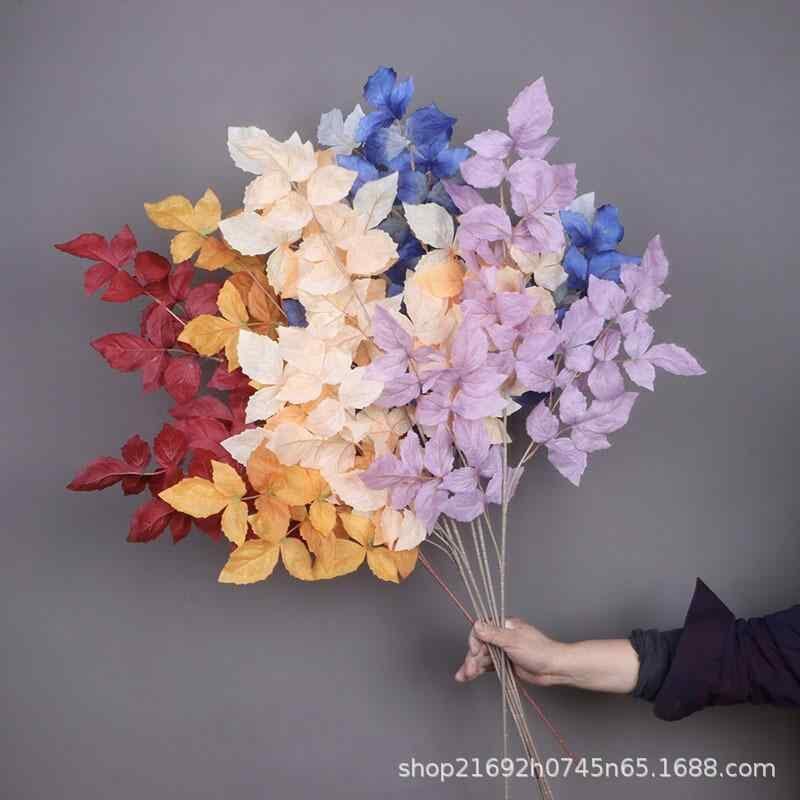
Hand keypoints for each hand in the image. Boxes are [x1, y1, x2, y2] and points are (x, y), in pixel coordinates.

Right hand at [455, 617, 639, 693]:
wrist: (555, 669)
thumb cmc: (540, 651)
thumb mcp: (514, 641)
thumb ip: (494, 634)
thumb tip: (477, 624)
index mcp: (505, 626)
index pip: (482, 629)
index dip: (475, 640)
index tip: (475, 651)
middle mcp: (502, 636)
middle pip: (480, 645)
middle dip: (472, 657)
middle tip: (468, 670)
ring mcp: (503, 650)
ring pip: (482, 656)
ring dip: (472, 665)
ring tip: (464, 676)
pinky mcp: (505, 663)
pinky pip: (488, 666)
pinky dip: (478, 670)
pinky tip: (468, 676)